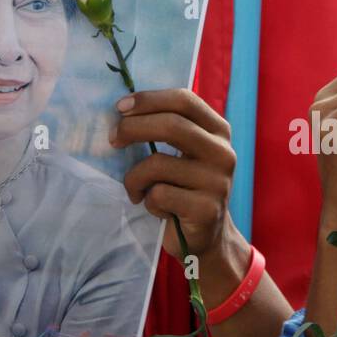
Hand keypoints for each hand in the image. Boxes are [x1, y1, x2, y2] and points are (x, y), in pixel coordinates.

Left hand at [114, 89, 237, 261]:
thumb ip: (166, 130)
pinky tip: (158, 209)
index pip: (184, 101)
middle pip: (172, 126)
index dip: (149, 100)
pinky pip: (159, 195)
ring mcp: (218, 182)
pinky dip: (148, 202)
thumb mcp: (183, 154)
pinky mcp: (206, 209)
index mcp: (218, 131)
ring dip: (134, 178)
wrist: (206, 236)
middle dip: (133, 128)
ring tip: (135, 189)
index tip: (120, 107)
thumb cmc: (184, 188)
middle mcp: (223, 153)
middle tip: (113, 140)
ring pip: (158, 164)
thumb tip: (122, 110)